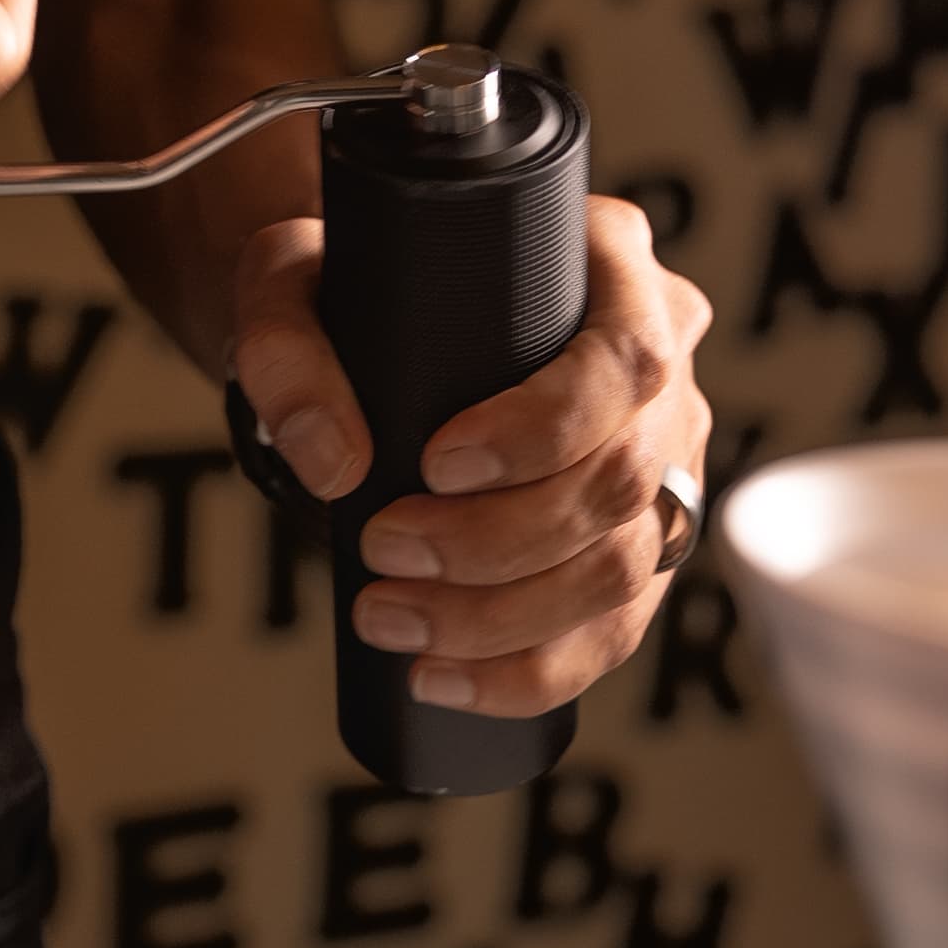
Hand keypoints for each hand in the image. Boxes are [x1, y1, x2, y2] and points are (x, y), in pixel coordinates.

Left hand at [231, 195, 712, 717]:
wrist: (363, 345)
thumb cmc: (348, 295)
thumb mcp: (288, 282)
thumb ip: (287, 351)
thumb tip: (339, 465)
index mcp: (611, 269)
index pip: (625, 358)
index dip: (543, 429)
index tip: (434, 463)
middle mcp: (658, 370)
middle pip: (622, 479)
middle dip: (497, 541)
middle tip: (384, 549)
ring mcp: (660, 464)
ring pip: (623, 569)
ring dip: (502, 617)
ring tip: (391, 618)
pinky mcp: (636, 547)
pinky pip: (613, 632)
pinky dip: (528, 671)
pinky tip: (445, 677)